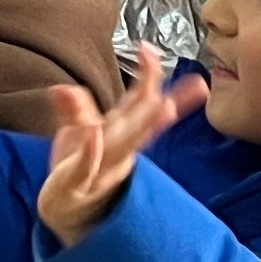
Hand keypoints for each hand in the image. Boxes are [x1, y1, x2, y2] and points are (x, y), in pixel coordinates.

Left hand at [35, 41, 209, 242]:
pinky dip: (92, 150)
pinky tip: (97, 132)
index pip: (138, 102)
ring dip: (145, 125)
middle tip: (197, 84)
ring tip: (163, 105)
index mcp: (119, 132)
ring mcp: (101, 167)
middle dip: (163, 102)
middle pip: (143, 123)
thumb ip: (75, 109)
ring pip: (125, 145)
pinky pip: (86, 165)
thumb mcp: (76, 134)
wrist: (64, 212)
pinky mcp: (77, 182)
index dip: (146, 77)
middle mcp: (117, 149)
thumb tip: (63, 87)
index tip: (150, 50)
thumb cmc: (77, 169)